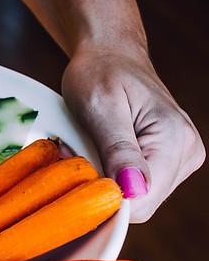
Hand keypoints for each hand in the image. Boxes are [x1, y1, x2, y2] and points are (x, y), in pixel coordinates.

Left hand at [61, 45, 204, 222]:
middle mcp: (186, 153)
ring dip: (103, 180)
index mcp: (175, 139)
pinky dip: (108, 174)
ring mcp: (179, 159)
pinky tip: (96, 150)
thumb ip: (118, 150)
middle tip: (74, 152)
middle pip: (138, 205)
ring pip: (134, 198)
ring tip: (86, 146)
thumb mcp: (101, 107)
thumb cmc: (100, 72)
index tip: (75, 171)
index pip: (142, 203)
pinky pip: (133, 186)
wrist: (109, 55)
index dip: (103, 199)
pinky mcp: (166, 162)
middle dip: (100, 187)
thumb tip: (133, 192)